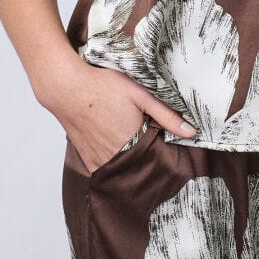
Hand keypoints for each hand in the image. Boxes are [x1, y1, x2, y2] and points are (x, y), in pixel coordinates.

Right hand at [40, 61, 197, 174]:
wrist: (66, 88)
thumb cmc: (103, 87)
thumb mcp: (140, 94)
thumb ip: (166, 115)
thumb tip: (191, 132)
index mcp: (134, 142)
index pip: (159, 159)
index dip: (167, 154)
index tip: (172, 149)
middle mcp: (117, 156)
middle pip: (141, 167)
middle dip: (151, 161)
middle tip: (154, 147)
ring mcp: (100, 160)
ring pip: (123, 171)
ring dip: (132, 165)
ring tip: (136, 150)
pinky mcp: (87, 159)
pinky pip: (106, 170)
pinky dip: (115, 166)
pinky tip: (118, 153)